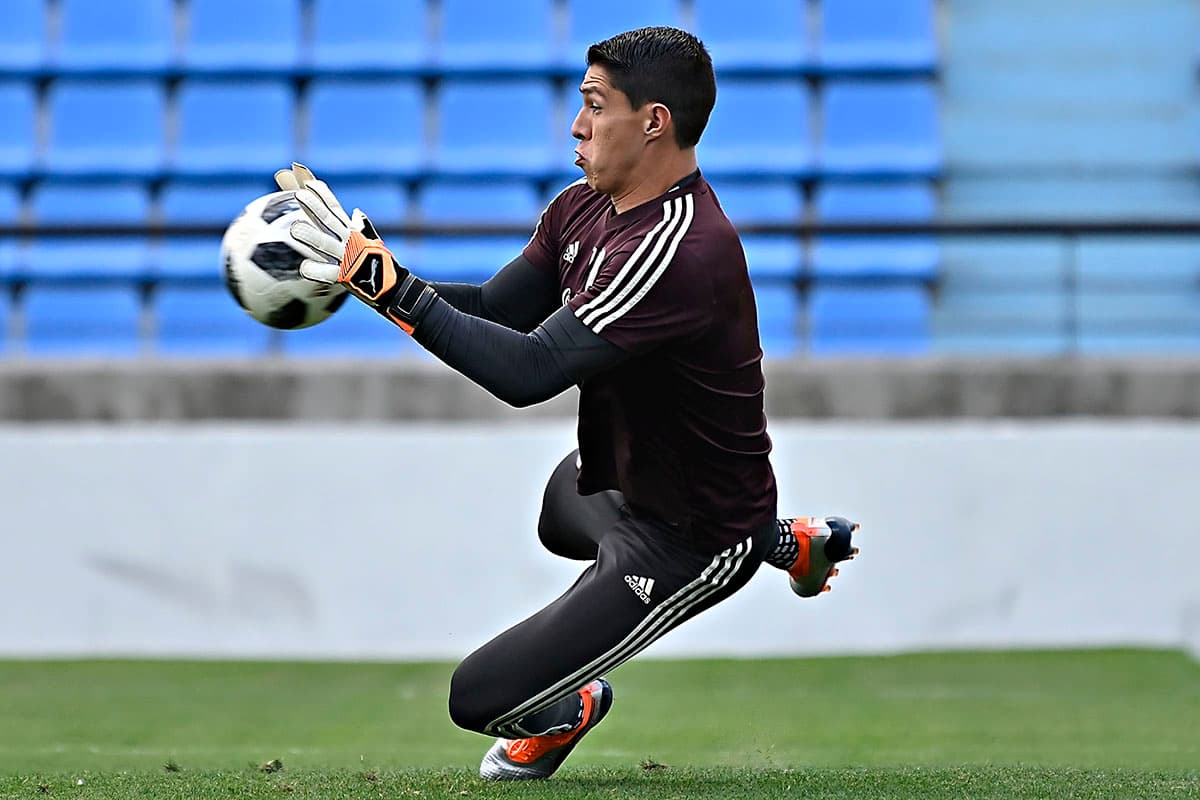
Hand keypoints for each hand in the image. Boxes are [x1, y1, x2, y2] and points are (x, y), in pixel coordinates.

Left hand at [274, 163, 436, 331]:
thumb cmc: (381, 265)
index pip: (335, 209)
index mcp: (353, 233)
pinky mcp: (347, 277)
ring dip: (311, 236)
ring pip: (326, 244)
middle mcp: (350, 242)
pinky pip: (329, 273)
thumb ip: (362, 226)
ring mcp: (348, 258)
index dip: (323, 196)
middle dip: (314, 208)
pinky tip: (304, 267)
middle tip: (299, 196)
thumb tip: (356, 211)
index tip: (309, 184)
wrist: (394, 288)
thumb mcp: (372, 242)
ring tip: (294, 229)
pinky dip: (317, 271)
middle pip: (329, 221)